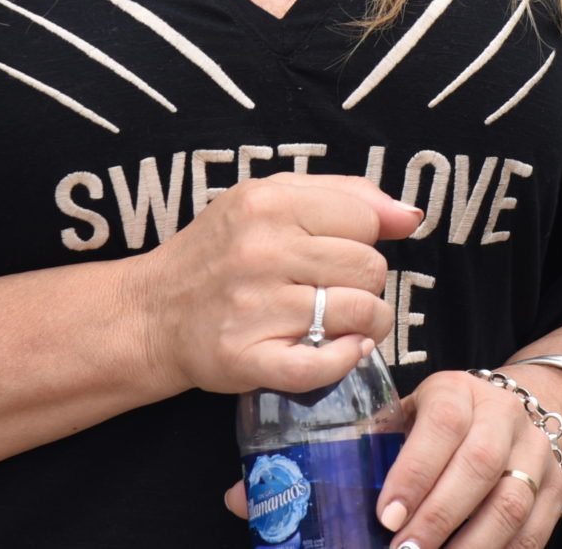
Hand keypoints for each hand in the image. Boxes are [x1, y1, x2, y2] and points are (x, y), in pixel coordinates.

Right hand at [135, 173, 418, 396]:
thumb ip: (345, 196)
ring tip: (340, 322)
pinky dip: (344, 362)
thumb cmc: (220, 253)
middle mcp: (261, 251)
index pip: (365, 219)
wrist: (152, 313)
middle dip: (365, 284)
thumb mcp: (270, 199)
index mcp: (268, 202)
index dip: (364, 239)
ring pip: (360, 315)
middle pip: (370, 268)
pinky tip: (337, 351)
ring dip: (364, 325)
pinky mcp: (247, 358)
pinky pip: (324, 365)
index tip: (341, 252)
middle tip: (336, 290)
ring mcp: (254, 307)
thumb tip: (409, 216)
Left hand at [375, 370, 561, 548]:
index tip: (388, 517)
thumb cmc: (442, 427)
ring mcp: (536, 450)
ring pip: (510, 503)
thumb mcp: (414, 418)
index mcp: (459, 391)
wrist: (507, 419)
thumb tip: (351, 490)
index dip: (414, 473)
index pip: (441, 425)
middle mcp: (504, 414)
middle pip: (477, 466)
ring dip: (471, 545)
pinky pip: (534, 530)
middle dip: (438, 517)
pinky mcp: (556, 486)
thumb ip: (389, 445)